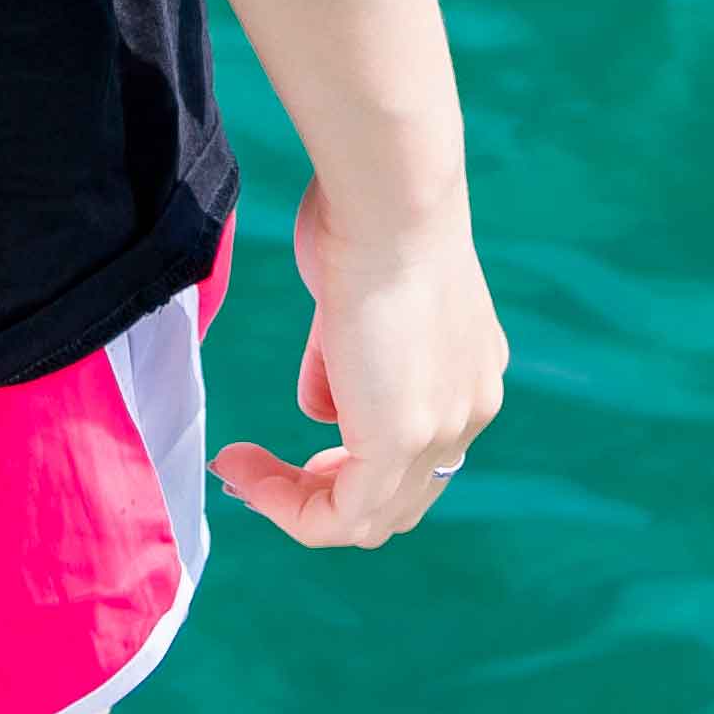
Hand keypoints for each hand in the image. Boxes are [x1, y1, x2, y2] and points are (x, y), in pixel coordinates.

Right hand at [209, 174, 500, 551]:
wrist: (390, 195)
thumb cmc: (366, 216)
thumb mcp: (355, 301)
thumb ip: (343, 361)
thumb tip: (321, 408)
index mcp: (469, 373)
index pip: (418, 457)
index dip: (349, 463)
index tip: (292, 448)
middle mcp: (470, 410)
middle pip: (400, 499)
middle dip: (324, 492)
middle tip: (266, 472)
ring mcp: (443, 430)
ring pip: (368, 517)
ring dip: (296, 504)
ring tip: (244, 471)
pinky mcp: (402, 439)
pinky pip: (339, 515)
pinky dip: (285, 508)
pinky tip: (243, 471)